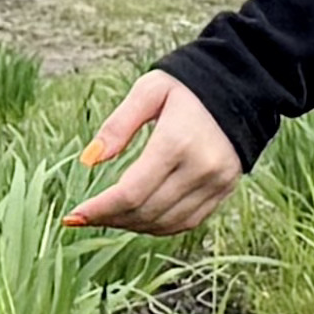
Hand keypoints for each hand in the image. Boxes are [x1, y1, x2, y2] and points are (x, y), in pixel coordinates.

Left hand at [64, 72, 243, 236]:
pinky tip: (137, 218)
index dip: (100, 209)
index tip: (73, 216)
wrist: (239, 87)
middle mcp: (200, 168)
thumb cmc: (186, 86)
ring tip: (107, 217)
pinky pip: (187, 222)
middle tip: (83, 216)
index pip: (131, 192)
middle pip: (146, 211)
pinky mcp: (224, 191)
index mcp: (177, 142)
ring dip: (131, 226)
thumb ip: (117, 125)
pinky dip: (158, 226)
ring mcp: (216, 183)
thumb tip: (88, 160)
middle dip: (110, 219)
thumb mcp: (148, 91)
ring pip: (165, 223)